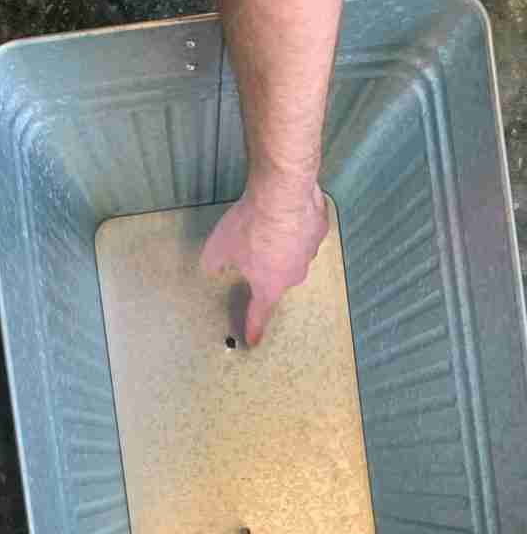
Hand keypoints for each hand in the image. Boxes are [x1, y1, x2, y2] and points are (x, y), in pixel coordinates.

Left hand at [200, 181, 328, 344]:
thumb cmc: (250, 226)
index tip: (253, 341)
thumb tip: (213, 268)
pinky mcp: (321, 228)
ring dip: (283, 244)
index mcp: (270, 286)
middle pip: (278, 277)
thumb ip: (213, 264)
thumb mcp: (218, 248)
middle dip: (267, 266)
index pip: (259, 314)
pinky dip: (297, 224)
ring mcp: (311, 251)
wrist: (283, 193)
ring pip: (294, 253)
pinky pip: (306, 229)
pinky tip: (286, 210)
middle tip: (254, 246)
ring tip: (269, 223)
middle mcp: (294, 274)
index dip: (254, 327)